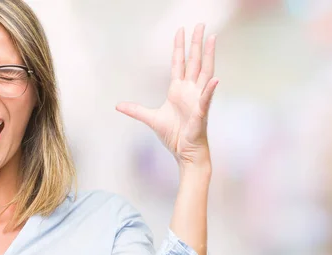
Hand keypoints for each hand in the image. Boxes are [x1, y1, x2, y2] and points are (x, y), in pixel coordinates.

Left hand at [116, 24, 217, 167]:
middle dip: (195, 43)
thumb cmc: (174, 135)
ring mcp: (198, 100)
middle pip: (194, 62)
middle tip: (199, 25)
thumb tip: (117, 106)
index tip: (181, 31)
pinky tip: (214, 80)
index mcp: (178, 90)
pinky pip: (206, 99)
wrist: (185, 152)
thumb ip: (135, 110)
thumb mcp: (150, 119)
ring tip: (211, 39)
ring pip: (205, 73)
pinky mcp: (201, 113)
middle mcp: (190, 91)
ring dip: (208, 56)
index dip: (179, 47)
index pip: (180, 63)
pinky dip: (209, 90)